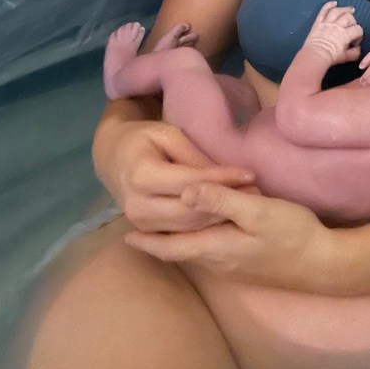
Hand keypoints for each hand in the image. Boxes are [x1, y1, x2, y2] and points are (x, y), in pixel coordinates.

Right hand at [93, 114, 255, 232]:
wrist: (112, 156)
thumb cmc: (143, 139)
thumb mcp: (168, 135)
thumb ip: (193, 157)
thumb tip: (225, 176)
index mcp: (142, 176)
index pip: (191, 182)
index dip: (222, 180)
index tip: (250, 175)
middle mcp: (138, 205)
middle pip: (190, 212)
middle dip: (225, 205)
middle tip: (257, 194)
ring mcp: (140, 222)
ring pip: (188, 228)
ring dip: (219, 219)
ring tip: (249, 204)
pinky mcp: (147, 230)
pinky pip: (180, 233)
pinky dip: (205, 227)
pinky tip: (227, 217)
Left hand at [125, 181, 333, 292]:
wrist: (323, 263)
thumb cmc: (291, 232)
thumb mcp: (257, 210)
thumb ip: (221, 201)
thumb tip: (184, 192)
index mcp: (216, 247)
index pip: (171, 246)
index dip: (147, 240)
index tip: (125, 232)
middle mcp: (218, 262)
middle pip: (179, 252)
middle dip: (156, 242)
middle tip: (135, 228)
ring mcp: (233, 267)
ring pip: (194, 253)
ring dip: (175, 242)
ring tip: (160, 227)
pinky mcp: (246, 265)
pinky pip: (209, 253)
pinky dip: (194, 243)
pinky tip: (199, 232)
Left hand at [302, 1, 363, 64]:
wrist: (315, 55)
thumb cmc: (330, 57)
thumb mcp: (346, 58)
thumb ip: (355, 53)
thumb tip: (358, 48)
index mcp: (345, 35)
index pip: (358, 29)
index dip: (359, 35)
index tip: (355, 42)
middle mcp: (337, 26)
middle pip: (349, 18)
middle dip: (353, 22)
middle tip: (352, 27)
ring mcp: (327, 22)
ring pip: (338, 11)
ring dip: (345, 9)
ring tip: (350, 9)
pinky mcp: (318, 22)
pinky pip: (324, 11)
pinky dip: (329, 5)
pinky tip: (334, 3)